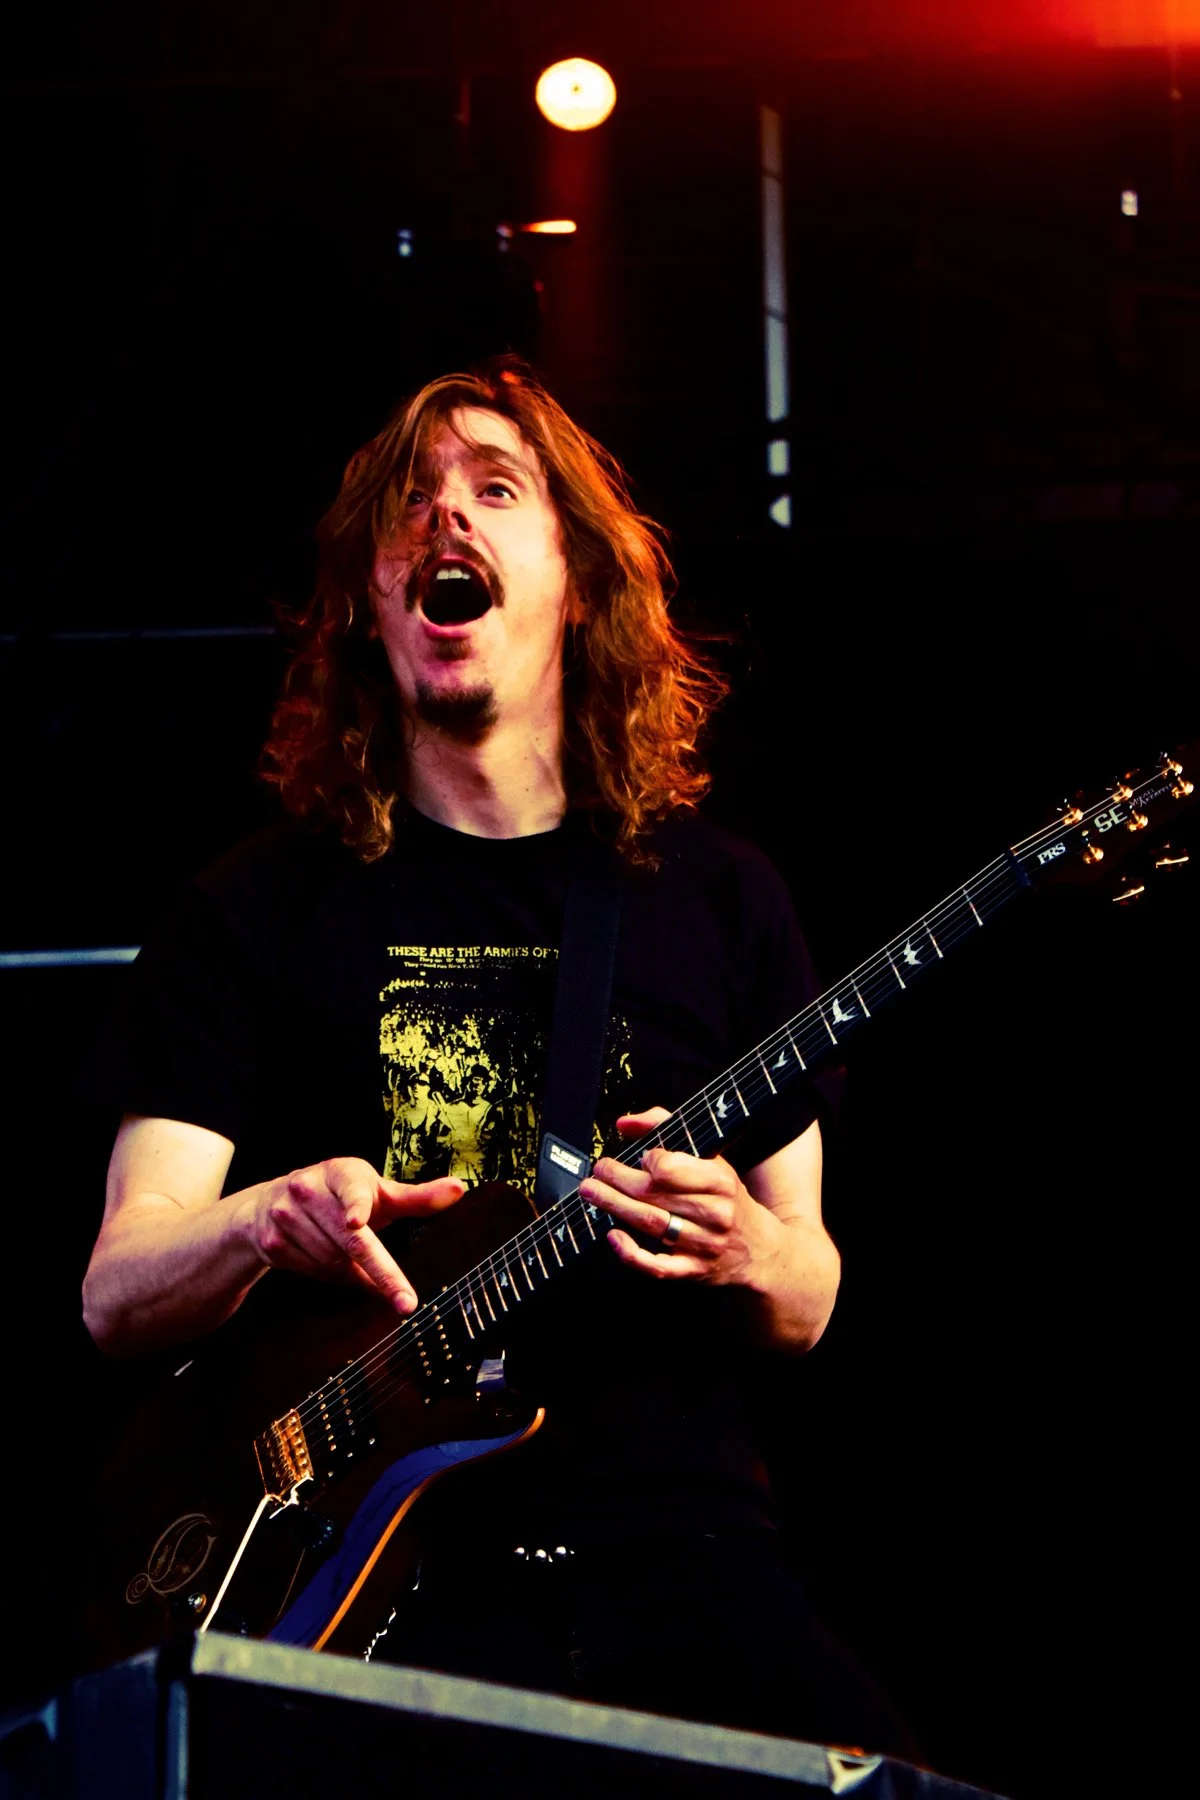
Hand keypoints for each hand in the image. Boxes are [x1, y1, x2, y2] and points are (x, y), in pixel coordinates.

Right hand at [244, 1156, 463, 1313]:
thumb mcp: (377, 1194)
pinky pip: (314, 1273)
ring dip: (354, 1273)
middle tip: (406, 1303)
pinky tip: (331, 1263)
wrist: (269, 1206)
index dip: (356, 1204)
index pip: (351, 1188)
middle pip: (350, 1240)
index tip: (356, 1220)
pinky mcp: (272, 1243)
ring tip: (357, 1263)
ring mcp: (286, 1216)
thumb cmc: (340, 1199)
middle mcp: (309, 1189)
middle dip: (381, 1273)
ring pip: (332, 1262)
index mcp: (340, 1172)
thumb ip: (418, 1198)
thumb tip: (460, 1189)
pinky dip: (333, 1278)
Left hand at [580, 1108, 780, 1287]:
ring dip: (614, 1206)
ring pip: (651, 1223)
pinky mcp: (693, 1270)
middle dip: (617, 1180)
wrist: (760, 1249)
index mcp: (720, 1180)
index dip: (649, 1160)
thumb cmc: (728, 1198)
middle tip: (597, 1171)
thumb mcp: (711, 1158)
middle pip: (654, 1194)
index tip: (637, 1155)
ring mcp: (703, 1244)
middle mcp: (714, 1212)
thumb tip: (625, 1123)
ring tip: (591, 1192)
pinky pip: (658, 1267)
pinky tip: (613, 1237)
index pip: (673, 1168)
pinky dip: (631, 1253)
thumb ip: (666, 1128)